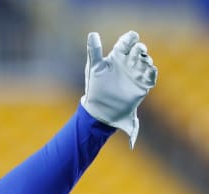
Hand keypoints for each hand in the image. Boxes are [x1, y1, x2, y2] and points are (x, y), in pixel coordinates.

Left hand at [80, 31, 157, 148]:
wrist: (100, 109)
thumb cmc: (95, 87)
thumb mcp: (94, 67)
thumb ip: (94, 51)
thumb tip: (92, 33)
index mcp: (116, 57)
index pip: (125, 43)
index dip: (129, 38)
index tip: (132, 36)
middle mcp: (128, 63)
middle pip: (138, 51)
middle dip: (139, 49)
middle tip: (138, 50)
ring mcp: (136, 73)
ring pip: (146, 62)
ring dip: (146, 60)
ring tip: (143, 60)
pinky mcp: (142, 85)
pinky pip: (151, 76)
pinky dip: (152, 72)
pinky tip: (150, 69)